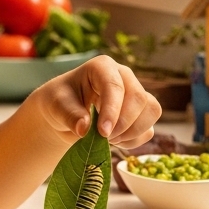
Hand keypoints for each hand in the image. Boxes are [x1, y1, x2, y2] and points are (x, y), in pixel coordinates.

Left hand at [32, 55, 160, 146]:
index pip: (115, 86)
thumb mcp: (56, 105)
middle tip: (102, 138)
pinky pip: (149, 129)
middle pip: (139, 98)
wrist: (66, 113)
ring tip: (109, 139)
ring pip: (152, 111)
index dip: (112, 110)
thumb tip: (84, 129)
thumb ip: (69, 115)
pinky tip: (115, 141)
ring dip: (132, 132)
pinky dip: (133, 141)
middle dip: (123, 124)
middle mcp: (124, 77)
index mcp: (102, 67)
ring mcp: (136, 94)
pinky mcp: (142, 113)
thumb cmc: (60, 102)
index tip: (103, 132)